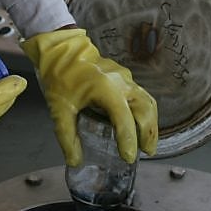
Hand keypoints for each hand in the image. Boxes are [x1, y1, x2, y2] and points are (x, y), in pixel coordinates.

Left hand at [21, 28, 157, 164]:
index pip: (123, 119)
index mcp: (105, 89)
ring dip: (151, 123)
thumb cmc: (59, 77)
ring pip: (147, 101)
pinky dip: (145, 112)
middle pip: (144, 110)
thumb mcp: (59, 109)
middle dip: (148, 133)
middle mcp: (121, 82)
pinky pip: (141, 95)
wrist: (61, 50)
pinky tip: (141, 124)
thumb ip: (67, 137)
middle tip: (147, 152)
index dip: (128, 140)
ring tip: (148, 143)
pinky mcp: (125, 76)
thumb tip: (75, 161)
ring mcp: (125, 77)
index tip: (129, 157)